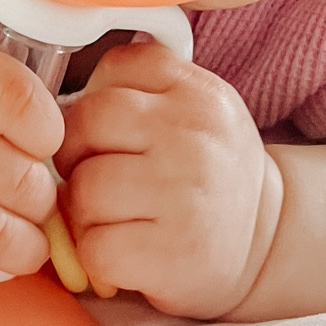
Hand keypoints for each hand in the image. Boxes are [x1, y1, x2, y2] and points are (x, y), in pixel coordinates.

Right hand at [0, 33, 63, 295]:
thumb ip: (9, 90)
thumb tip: (67, 152)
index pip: (24, 105)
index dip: (47, 134)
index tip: (36, 143)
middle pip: (25, 185)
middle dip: (37, 199)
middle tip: (20, 195)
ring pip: (1, 239)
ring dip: (19, 244)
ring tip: (7, 229)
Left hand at [57, 41, 282, 318]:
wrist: (269, 240)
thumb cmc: (206, 172)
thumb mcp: (192, 109)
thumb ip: (138, 87)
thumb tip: (57, 104)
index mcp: (197, 92)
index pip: (114, 68)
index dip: (93, 102)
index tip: (106, 131)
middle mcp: (194, 136)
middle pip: (84, 124)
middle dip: (75, 155)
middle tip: (97, 176)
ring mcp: (187, 194)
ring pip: (84, 190)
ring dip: (84, 213)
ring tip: (115, 218)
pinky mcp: (175, 253)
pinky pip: (94, 247)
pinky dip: (97, 257)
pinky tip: (124, 253)